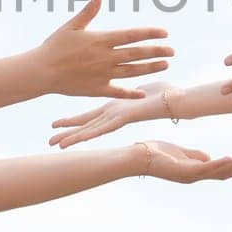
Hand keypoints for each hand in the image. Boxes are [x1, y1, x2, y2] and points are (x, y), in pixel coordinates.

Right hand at [36, 0, 171, 98]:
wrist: (41, 71)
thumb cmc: (54, 46)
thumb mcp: (72, 26)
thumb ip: (89, 11)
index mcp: (101, 40)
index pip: (131, 35)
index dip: (149, 33)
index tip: (164, 32)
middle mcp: (105, 57)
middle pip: (136, 54)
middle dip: (156, 51)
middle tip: (172, 50)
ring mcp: (102, 74)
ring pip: (132, 71)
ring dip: (150, 68)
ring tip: (165, 65)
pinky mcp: (97, 89)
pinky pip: (118, 91)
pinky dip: (131, 92)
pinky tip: (142, 93)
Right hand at [48, 81, 171, 147]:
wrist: (181, 101)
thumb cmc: (167, 94)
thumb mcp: (143, 89)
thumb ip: (133, 90)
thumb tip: (132, 87)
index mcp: (117, 110)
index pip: (92, 118)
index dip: (76, 122)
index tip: (58, 125)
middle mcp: (115, 116)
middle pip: (88, 126)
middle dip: (68, 134)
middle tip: (50, 142)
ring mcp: (119, 118)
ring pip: (92, 130)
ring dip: (74, 137)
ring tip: (56, 144)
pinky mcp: (124, 117)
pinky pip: (104, 126)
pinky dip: (89, 133)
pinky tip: (76, 139)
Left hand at [135, 140, 231, 182]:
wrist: (136, 157)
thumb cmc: (154, 153)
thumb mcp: (179, 152)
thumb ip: (194, 155)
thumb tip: (210, 157)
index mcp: (194, 171)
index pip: (220, 170)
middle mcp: (194, 176)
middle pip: (224, 173)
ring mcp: (190, 175)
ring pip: (218, 171)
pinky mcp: (184, 170)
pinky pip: (205, 168)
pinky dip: (219, 163)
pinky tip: (230, 158)